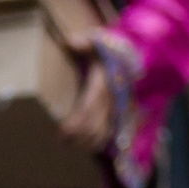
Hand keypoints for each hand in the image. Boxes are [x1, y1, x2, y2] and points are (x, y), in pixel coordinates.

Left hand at [57, 33, 115, 152]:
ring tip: (67, 143)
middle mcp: (111, 101)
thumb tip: (70, 42)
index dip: (74, 125)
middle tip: (58, 138)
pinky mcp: (120, 116)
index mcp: (103, 85)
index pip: (88, 111)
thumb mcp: (96, 42)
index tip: (59, 130)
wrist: (130, 57)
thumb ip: (84, 42)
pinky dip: (97, 143)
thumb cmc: (106, 51)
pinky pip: (110, 134)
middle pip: (94, 128)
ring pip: (102, 135)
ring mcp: (117, 110)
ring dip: (84, 144)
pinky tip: (83, 145)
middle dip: (75, 138)